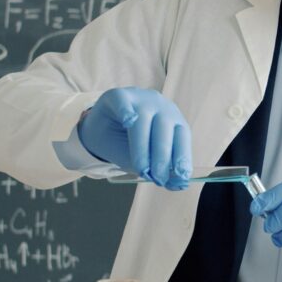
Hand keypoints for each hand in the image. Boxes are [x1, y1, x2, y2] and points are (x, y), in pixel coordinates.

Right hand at [77, 87, 191, 189]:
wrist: (100, 129)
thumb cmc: (126, 144)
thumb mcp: (144, 160)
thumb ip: (159, 170)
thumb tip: (178, 184)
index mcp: (173, 121)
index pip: (182, 137)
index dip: (182, 157)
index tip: (181, 176)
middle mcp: (160, 107)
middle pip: (164, 130)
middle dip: (163, 157)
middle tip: (159, 178)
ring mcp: (140, 98)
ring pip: (144, 121)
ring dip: (143, 147)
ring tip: (141, 168)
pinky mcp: (118, 96)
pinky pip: (123, 102)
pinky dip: (126, 111)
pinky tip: (128, 121)